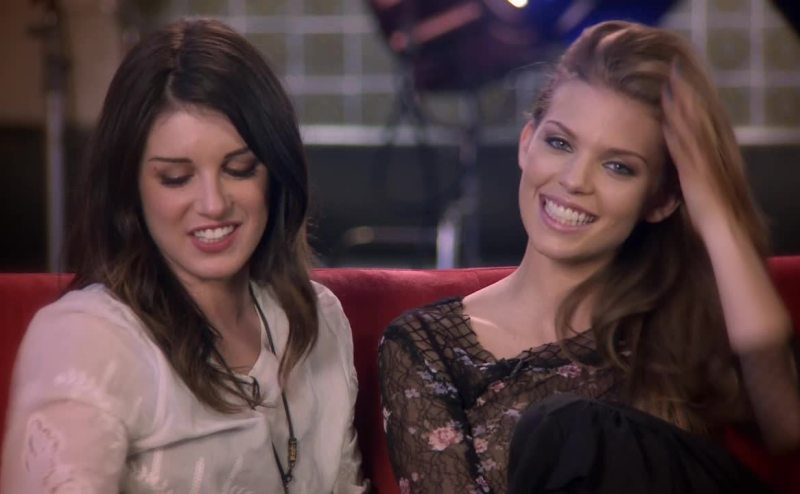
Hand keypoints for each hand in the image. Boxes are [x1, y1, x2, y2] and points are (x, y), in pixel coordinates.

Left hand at [661, 62, 732, 237]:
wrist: (724, 226)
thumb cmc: (710, 210)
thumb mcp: (697, 182)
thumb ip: (689, 166)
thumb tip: (679, 156)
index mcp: (707, 153)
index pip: (696, 120)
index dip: (688, 100)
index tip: (677, 80)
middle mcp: (707, 152)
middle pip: (696, 115)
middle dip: (685, 92)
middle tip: (675, 68)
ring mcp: (702, 160)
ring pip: (691, 125)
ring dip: (681, 104)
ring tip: (671, 81)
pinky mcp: (696, 171)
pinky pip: (685, 147)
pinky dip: (676, 130)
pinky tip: (667, 116)